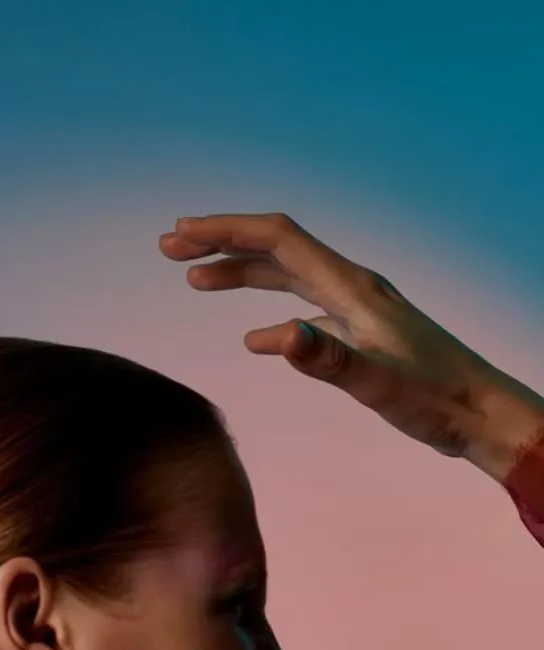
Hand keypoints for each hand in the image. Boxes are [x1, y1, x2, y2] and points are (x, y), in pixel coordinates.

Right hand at [159, 213, 543, 480]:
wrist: (480, 415)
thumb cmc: (438, 400)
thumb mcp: (379, 384)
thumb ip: (327, 359)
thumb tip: (276, 336)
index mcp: (352, 289)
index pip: (280, 241)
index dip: (228, 231)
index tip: (182, 234)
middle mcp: (351, 289)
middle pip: (277, 250)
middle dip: (223, 243)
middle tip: (172, 247)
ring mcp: (355, 312)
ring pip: (287, 278)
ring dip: (241, 274)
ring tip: (196, 279)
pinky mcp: (359, 337)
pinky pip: (305, 312)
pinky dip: (270, 314)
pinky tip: (253, 340)